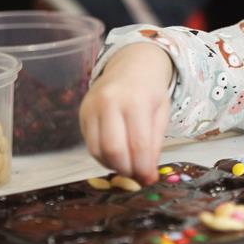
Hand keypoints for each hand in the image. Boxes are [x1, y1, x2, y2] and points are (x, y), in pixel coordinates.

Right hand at [79, 43, 173, 182]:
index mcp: (136, 101)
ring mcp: (92, 107)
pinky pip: (89, 144)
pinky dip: (102, 157)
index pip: (138, 144)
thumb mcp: (161, 113)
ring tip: (128, 167)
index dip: (143, 168)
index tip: (149, 179)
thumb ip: (154, 144)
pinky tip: (116, 156)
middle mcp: (110, 102)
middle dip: (126, 170)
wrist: (132, 64)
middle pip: (113, 150)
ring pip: (97, 150)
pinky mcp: (82, 113)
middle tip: (137, 176)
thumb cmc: (150, 90)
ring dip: (113, 166)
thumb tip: (147, 176)